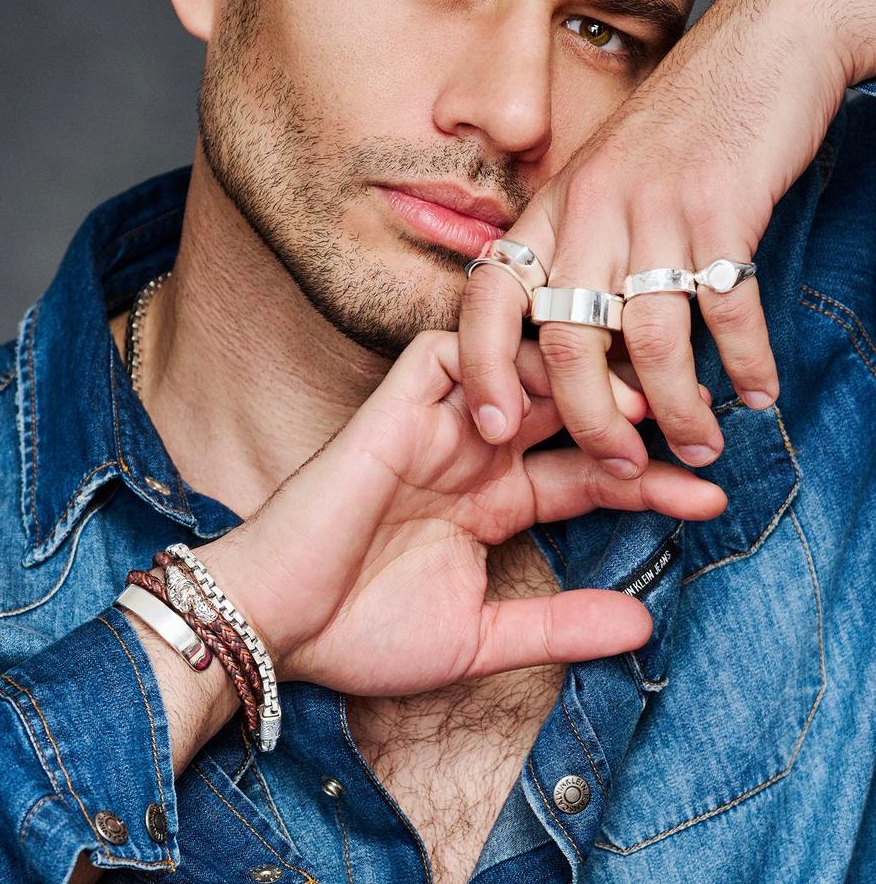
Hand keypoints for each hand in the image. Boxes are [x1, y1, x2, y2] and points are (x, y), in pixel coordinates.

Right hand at [200, 330, 725, 695]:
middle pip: (566, 412)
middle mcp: (472, 455)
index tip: (710, 498)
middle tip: (693, 426)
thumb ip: (559, 626)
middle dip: (628, 414)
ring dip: (573, 377)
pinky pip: (447, 353)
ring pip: (516, 367)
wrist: (279, 624)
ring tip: (626, 406)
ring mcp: (434, 426)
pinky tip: (533, 398)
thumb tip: (644, 626)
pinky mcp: (392, 408)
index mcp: (491, 502)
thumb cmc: (365, 634)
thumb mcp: (482, 637)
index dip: (648, 482)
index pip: (585, 475)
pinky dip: (491, 361)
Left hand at [459, 0, 875, 477]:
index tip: (492, 429)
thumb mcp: (601, 185)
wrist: (761, 47)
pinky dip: (745, 362)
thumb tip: (580, 356)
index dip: (480, 368)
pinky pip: (727, 308)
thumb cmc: (675, 134)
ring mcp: (654, 208)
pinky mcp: (723, 206)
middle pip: (567, 342)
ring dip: (676, 410)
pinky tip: (758, 394)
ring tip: (700, 449)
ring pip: (648, 341)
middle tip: (622, 464)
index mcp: (551, 210)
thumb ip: (578, 257)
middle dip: (592, 422)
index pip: (486, 297)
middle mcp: (590, 211)